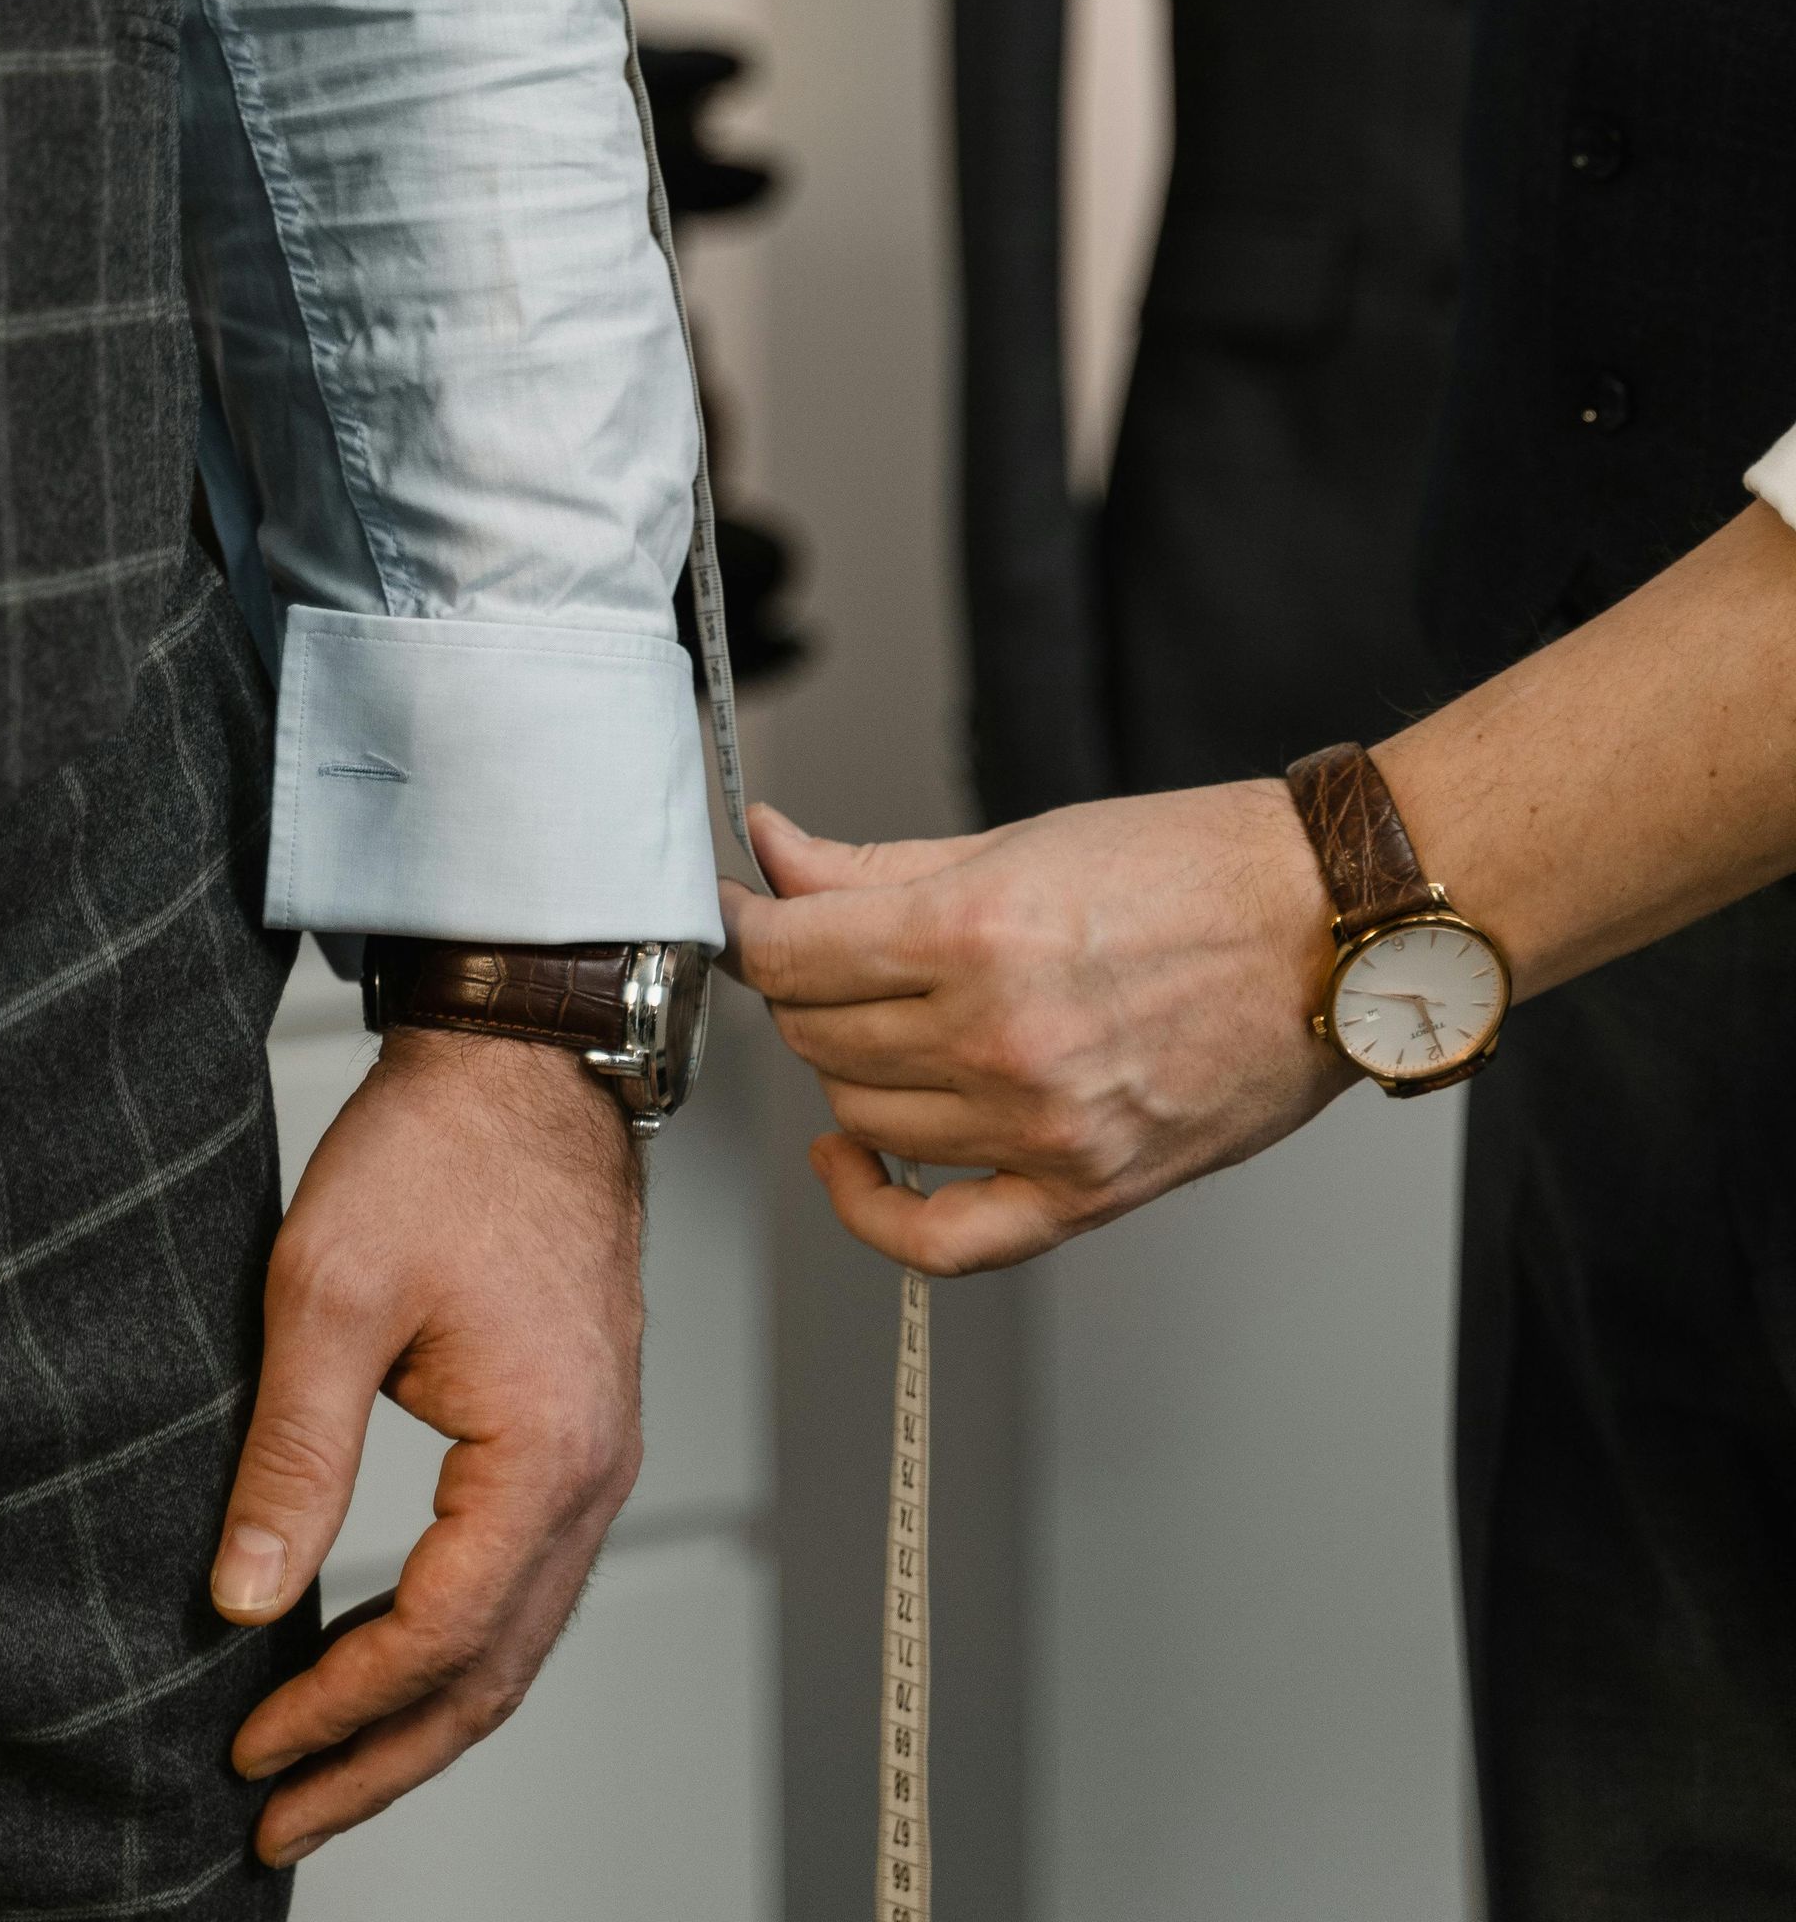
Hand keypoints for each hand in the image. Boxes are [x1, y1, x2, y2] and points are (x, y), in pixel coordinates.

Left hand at [208, 1028, 643, 1869]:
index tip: (251, 1747)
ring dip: (424, 1716)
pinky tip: (394, 1660)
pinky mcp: (582, 1429)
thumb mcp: (328, 1293)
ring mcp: (601, 1451)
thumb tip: (245, 1599)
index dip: (341, 1709)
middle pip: (498, 1670)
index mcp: (548, 1448)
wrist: (525, 1063)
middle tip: (281, 1816)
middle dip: (385, 1759)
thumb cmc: (440, 1152)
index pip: (443, 1633)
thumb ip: (293, 1458)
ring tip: (327, 1771)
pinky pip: (530, 1578)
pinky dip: (462, 1645)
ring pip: (521, 1636)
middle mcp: (597, 1467)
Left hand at [724, 785, 1348, 1274]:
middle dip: (801, 988)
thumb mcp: (1021, 840)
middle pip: (815, 1035)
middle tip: (823, 953)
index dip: (749, 929)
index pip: (789, 954)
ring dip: (845, 1069)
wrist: (1332, 928)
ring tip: (875, 1023)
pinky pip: (939, 1242)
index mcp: (977, 931)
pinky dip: (873, 1209)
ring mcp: (1042, 1127)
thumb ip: (876, 863)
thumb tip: (773, 854)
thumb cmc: (1199, 868)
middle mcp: (1000, 1038)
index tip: (750, 916)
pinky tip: (855, 1159)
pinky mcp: (1087, 1190)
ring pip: (863, 1115)